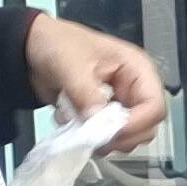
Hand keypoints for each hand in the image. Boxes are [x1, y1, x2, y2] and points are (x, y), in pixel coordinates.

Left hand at [25, 13, 169, 150]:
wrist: (32, 48)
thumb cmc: (59, 45)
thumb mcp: (71, 65)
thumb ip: (85, 94)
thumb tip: (96, 122)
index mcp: (138, 70)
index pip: (154, 106)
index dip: (137, 123)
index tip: (109, 132)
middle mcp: (134, 90)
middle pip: (146, 127)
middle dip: (120, 137)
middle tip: (93, 137)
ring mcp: (119, 105)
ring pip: (128, 137)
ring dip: (103, 140)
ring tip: (77, 127)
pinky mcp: (103, 117)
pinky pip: (106, 138)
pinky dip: (88, 138)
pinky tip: (70, 122)